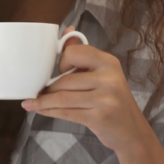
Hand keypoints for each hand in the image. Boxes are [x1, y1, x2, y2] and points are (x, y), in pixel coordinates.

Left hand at [21, 27, 153, 153]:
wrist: (132, 132)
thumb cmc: (113, 101)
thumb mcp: (104, 75)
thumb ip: (84, 55)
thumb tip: (67, 31)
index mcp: (109, 62)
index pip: (74, 52)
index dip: (62, 62)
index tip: (59, 72)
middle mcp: (110, 78)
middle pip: (65, 79)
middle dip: (47, 88)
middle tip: (37, 92)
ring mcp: (105, 99)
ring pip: (62, 97)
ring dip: (43, 101)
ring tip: (31, 102)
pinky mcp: (99, 117)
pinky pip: (65, 113)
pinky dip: (48, 112)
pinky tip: (39, 110)